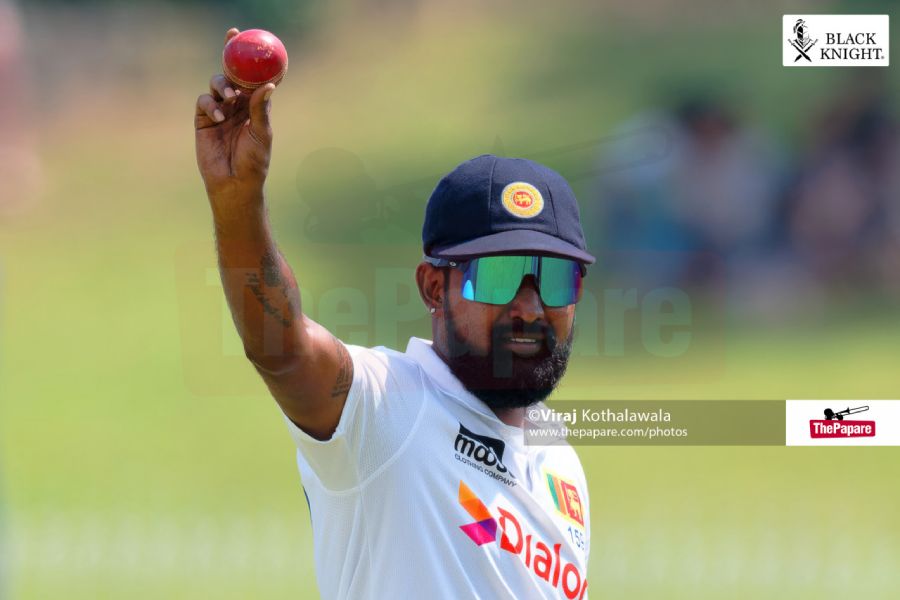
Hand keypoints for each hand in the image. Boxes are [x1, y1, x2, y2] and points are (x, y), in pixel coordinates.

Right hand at [195, 28, 275, 201]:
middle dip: (232, 54)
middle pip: (233, 73)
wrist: (234, 182)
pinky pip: (204, 101)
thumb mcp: (261, 133)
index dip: (254, 59)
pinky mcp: (203, 119)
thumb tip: (268, 84)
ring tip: (230, 98)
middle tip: (232, 38)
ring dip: (222, 85)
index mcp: (255, 105)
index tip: (255, 41)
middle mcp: (238, 104)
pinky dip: (211, 104)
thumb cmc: (254, 161)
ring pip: (217, 83)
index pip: (254, 77)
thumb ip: (261, 108)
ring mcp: (220, 110)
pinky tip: (219, 117)